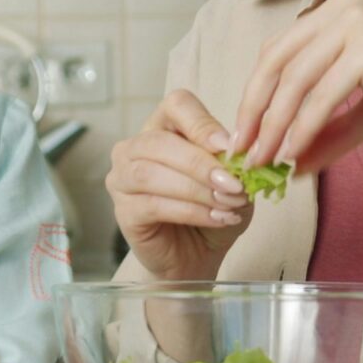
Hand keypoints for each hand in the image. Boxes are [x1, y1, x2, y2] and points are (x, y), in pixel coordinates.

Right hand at [108, 90, 254, 281]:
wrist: (197, 257)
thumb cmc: (212, 210)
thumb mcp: (232, 181)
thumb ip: (232, 164)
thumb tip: (240, 153)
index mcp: (164, 127)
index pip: (177, 105)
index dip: (202, 123)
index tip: (230, 147)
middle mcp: (135, 147)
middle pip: (160, 141)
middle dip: (201, 163)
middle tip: (234, 185)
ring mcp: (122, 178)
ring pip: (151, 173)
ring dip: (196, 189)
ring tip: (227, 204)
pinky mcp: (122, 210)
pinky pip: (152, 204)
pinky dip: (189, 211)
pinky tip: (215, 218)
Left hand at [233, 0, 362, 174]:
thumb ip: (332, 130)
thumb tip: (294, 165)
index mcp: (337, 11)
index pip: (278, 51)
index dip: (255, 93)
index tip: (245, 133)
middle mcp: (341, 9)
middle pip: (275, 62)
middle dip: (254, 111)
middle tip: (242, 152)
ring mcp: (355, 23)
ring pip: (295, 80)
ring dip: (274, 125)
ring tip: (264, 161)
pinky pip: (322, 94)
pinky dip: (303, 127)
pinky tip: (293, 153)